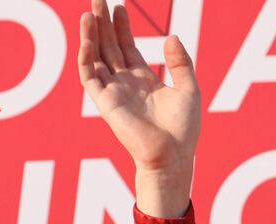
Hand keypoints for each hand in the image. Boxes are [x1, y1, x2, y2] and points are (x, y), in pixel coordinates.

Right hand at [77, 0, 200, 172]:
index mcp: (144, 81)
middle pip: (109, 47)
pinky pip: (90, 77)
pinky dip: (86, 58)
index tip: (120, 7)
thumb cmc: (183, 130)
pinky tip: (87, 40)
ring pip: (96, 58)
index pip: (127, 48)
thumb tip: (172, 37)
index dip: (122, 27)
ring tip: (89, 12)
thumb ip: (180, 64)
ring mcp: (114, 92)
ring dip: (90, 36)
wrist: (173, 156)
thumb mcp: (189, 90)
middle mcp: (126, 84)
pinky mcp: (105, 103)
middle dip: (102, 23)